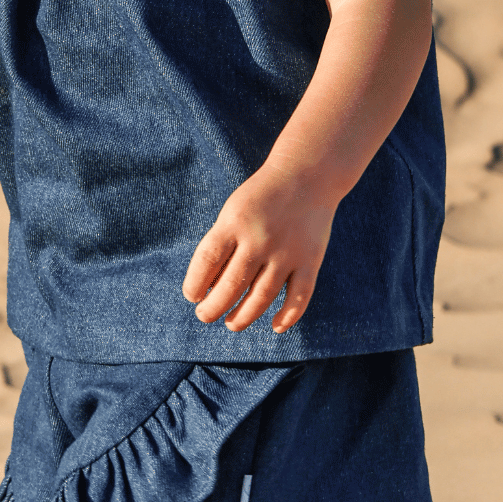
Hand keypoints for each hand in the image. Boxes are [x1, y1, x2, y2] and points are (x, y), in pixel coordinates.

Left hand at [182, 163, 337, 333]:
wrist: (307, 175)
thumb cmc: (261, 199)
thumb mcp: (234, 212)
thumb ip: (222, 246)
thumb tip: (208, 290)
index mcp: (234, 223)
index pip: (206, 261)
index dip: (195, 285)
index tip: (192, 296)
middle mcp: (260, 239)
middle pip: (231, 286)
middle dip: (213, 308)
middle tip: (206, 316)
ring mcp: (287, 252)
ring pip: (261, 297)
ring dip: (242, 317)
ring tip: (231, 324)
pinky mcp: (310, 260)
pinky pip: (298, 297)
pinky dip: (287, 316)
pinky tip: (274, 326)